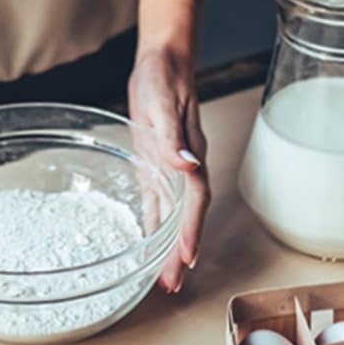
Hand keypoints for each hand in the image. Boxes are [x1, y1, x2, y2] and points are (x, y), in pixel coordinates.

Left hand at [128, 44, 208, 294]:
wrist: (164, 59)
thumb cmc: (164, 77)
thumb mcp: (164, 103)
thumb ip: (173, 137)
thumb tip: (188, 166)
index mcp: (189, 154)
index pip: (194, 200)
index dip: (190, 231)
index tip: (186, 258)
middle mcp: (184, 166)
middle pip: (186, 215)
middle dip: (181, 251)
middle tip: (173, 284)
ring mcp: (172, 166)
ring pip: (173, 213)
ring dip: (169, 245)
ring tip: (164, 277)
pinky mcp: (157, 162)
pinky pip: (159, 200)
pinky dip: (156, 223)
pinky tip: (149, 242)